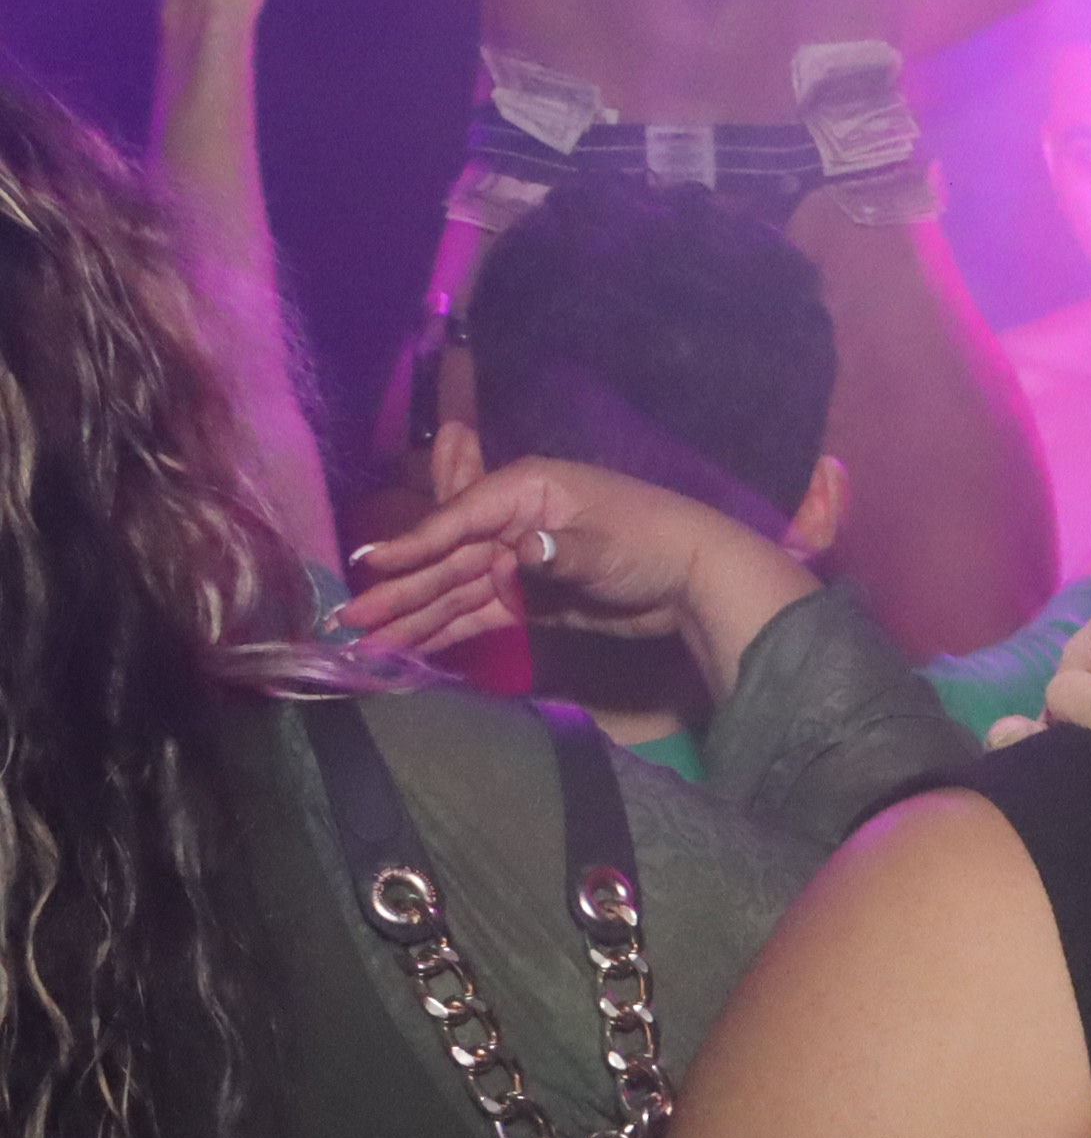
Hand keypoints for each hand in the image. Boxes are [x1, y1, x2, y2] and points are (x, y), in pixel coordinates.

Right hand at [341, 456, 811, 689]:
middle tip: (347, 619)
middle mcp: (509, 522)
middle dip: (398, 590)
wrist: (696, 577)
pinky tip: (409, 647)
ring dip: (411, 617)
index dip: (414, 544)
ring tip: (365, 642)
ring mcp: (515, 562)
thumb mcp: (606, 543)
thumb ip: (559, 551)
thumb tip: (520, 552)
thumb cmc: (653, 541)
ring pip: (454, 592)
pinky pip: (478, 614)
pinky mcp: (527, 598)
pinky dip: (446, 631)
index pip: (458, 518)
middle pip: (445, 560)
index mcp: (524, 490)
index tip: (371, 564)